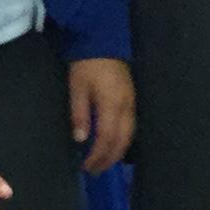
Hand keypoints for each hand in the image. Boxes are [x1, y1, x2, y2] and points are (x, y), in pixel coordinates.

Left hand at [69, 57, 134, 173]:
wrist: (103, 39)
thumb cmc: (86, 64)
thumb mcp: (77, 88)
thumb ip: (80, 114)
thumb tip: (81, 139)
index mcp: (112, 105)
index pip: (107, 138)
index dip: (98, 156)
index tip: (87, 167)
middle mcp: (126, 107)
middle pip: (122, 141)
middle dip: (109, 159)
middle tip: (96, 170)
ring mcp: (132, 103)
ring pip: (130, 135)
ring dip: (117, 151)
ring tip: (104, 161)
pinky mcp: (132, 98)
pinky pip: (132, 126)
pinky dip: (123, 140)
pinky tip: (114, 144)